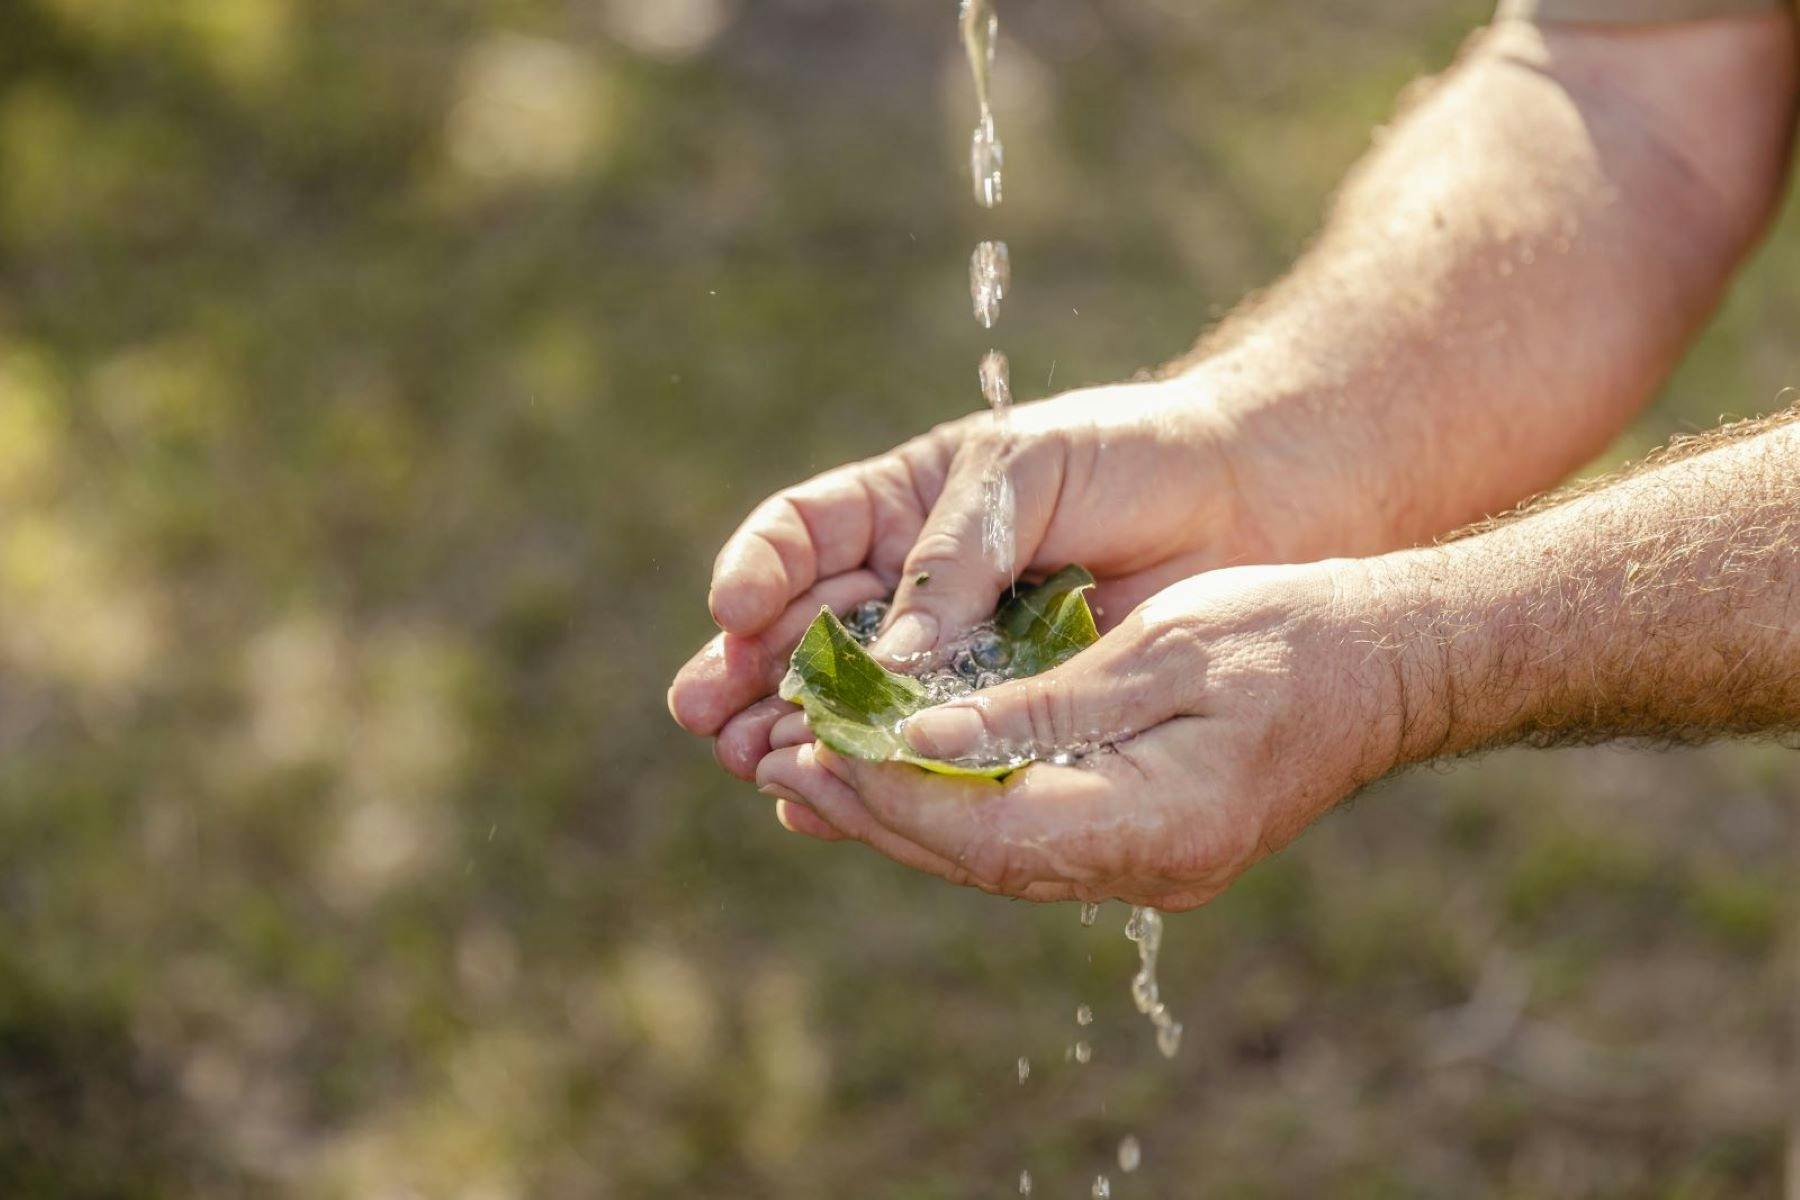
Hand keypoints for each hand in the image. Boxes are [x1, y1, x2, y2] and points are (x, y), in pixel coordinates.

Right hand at [668, 374, 1295, 784]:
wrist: (1245, 498)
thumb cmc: (1129, 457)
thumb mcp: (1025, 474)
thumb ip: (955, 559)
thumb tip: (889, 660)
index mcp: (902, 506)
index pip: (802, 535)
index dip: (759, 569)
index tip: (734, 607)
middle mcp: (912, 586)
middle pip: (803, 632)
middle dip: (749, 674)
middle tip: (707, 715)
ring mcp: (954, 655)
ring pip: (852, 702)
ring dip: (797, 733)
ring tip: (756, 765)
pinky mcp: (1002, 711)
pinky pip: (923, 750)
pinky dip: (873, 777)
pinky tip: (820, 803)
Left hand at [753, 562, 1403, 908]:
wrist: (1390, 662)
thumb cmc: (1291, 631)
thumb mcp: (1164, 647)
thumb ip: (1043, 705)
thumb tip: (921, 737)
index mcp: (1164, 822)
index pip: (991, 829)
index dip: (894, 792)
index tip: (814, 744)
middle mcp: (1153, 865)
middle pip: (979, 858)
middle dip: (874, 810)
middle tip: (777, 761)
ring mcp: (1152, 863)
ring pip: (994, 856)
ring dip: (899, 813)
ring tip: (807, 769)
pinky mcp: (1144, 840)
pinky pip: (1025, 837)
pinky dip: (952, 804)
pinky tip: (896, 772)